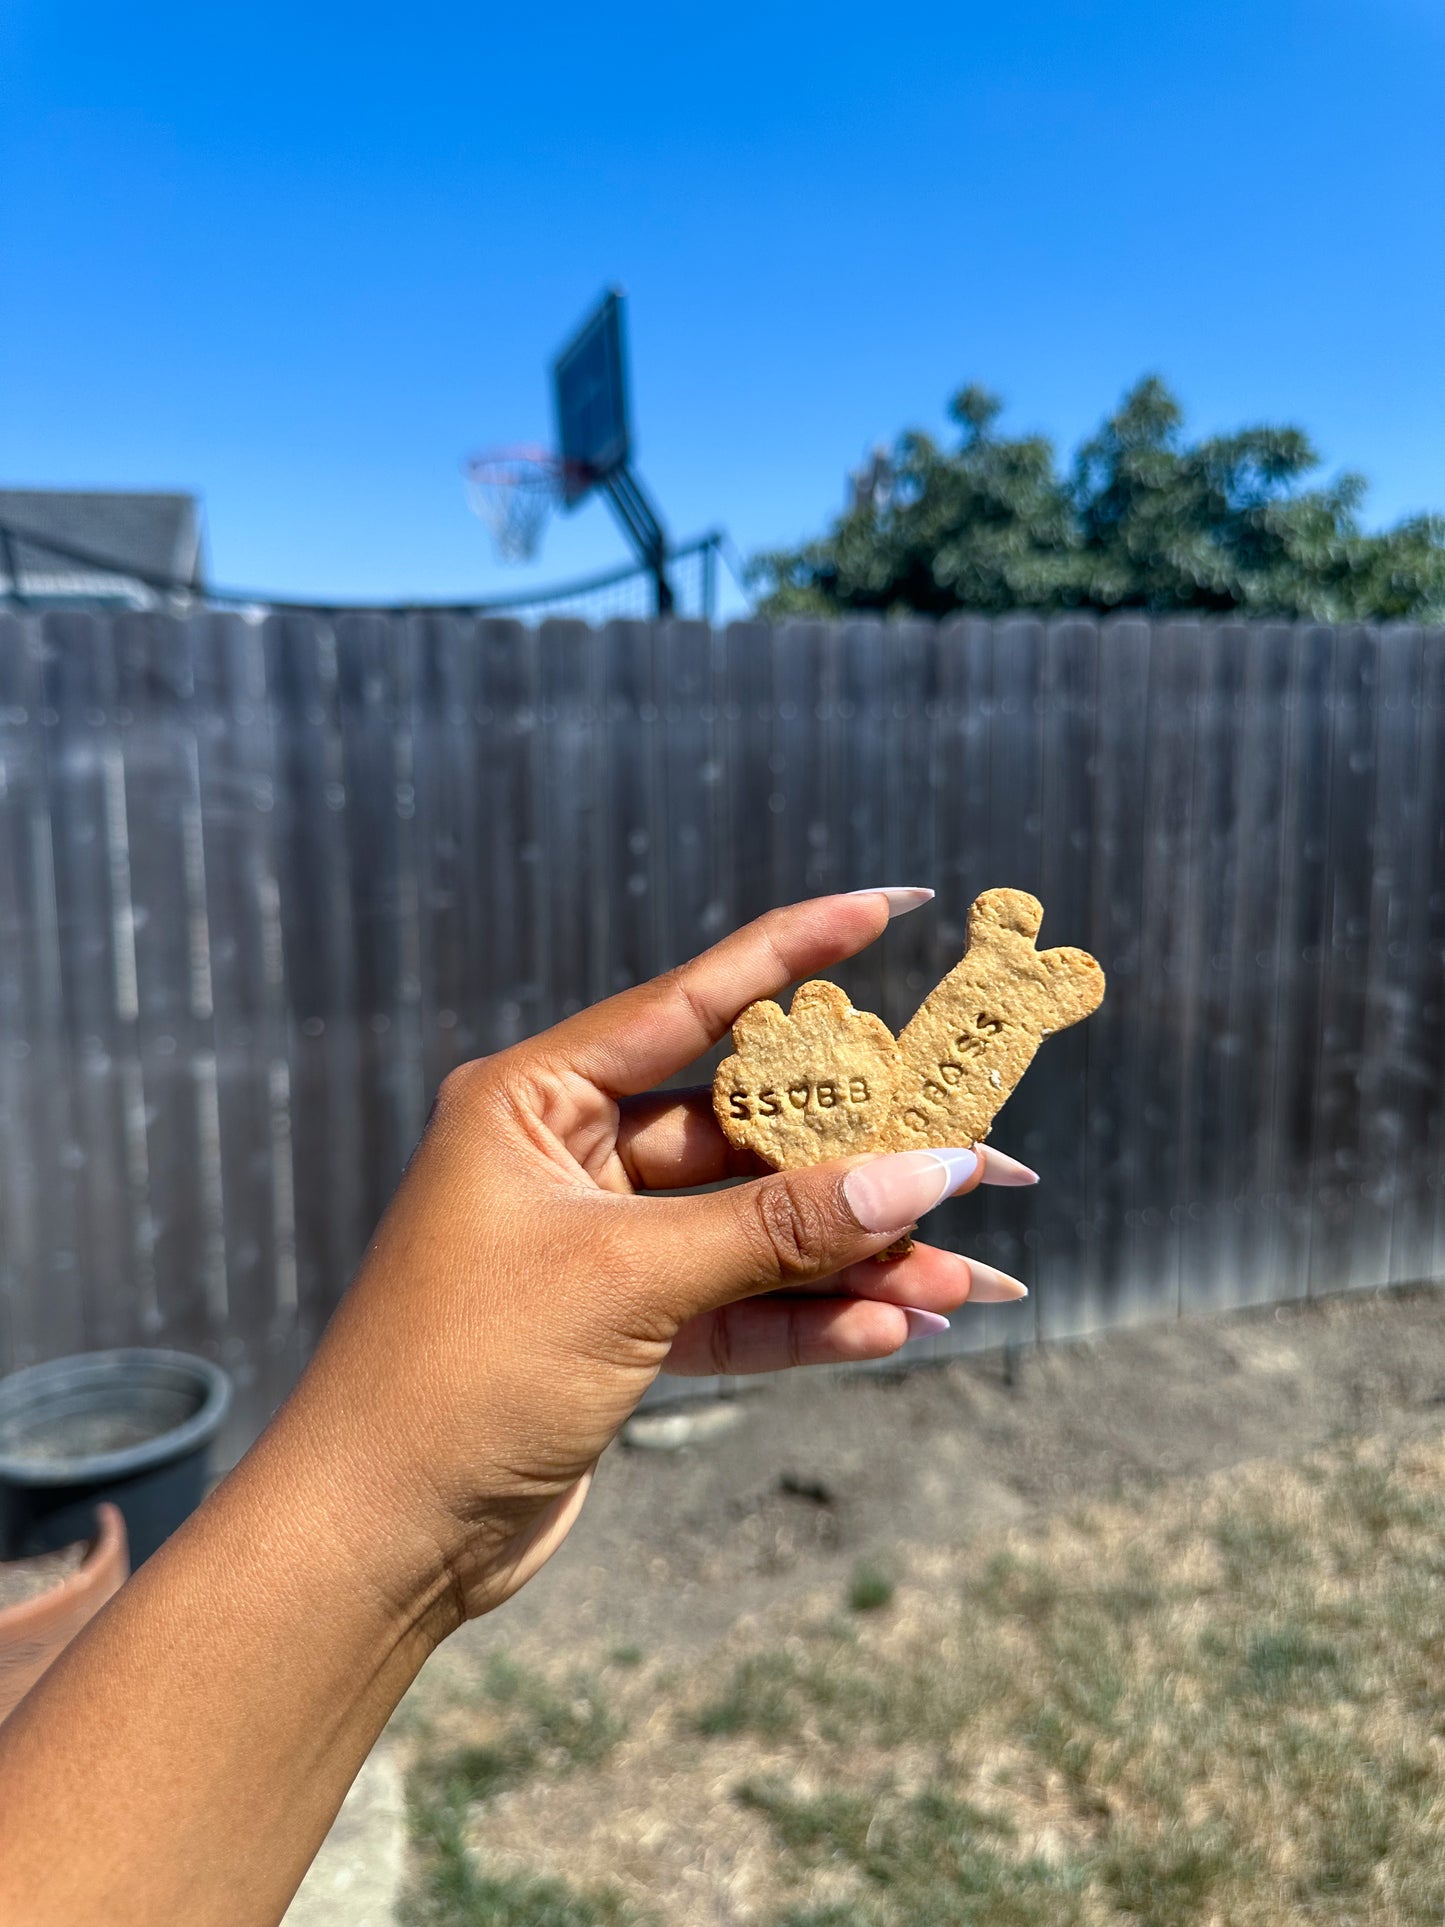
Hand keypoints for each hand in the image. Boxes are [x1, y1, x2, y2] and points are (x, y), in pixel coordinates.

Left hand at [286, 892, 1032, 1626]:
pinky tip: (895, 1330)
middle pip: (744, 1135)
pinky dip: (809, 1321)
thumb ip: (778, 1229)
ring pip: (752, 1231)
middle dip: (857, 1161)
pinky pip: (736, 1307)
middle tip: (976, 1160)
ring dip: (851, 1259)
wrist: (374, 1537)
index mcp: (534, 1101)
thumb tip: (924, 1175)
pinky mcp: (618, 1329)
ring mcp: (596, 1245)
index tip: (890, 904)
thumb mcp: (627, 1282)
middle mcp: (566, 1158)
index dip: (794, 953)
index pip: (688, 1003)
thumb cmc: (461, 1374)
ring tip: (964, 1282)